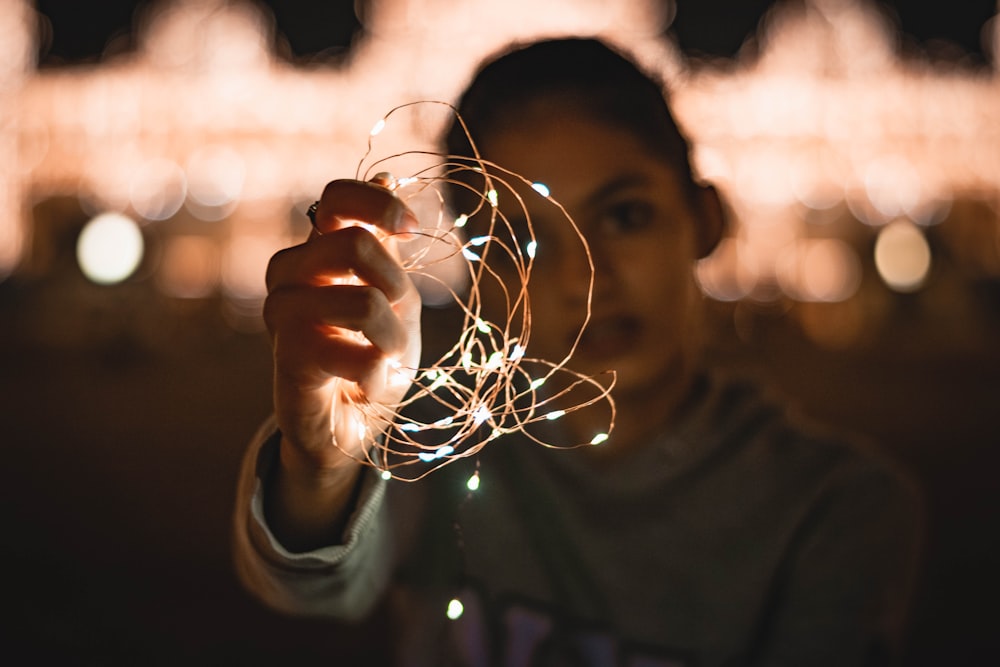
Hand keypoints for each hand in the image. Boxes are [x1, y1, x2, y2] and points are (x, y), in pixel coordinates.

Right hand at [263, 178, 420, 476]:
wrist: (346, 429)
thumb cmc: (370, 359)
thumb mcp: (392, 299)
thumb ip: (382, 249)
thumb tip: (382, 176)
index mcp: (319, 254)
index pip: (335, 198)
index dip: (376, 204)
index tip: (410, 231)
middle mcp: (292, 276)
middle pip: (354, 244)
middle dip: (397, 288)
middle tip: (400, 323)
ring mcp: (283, 316)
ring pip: (359, 300)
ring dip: (392, 338)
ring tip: (387, 362)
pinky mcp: (287, 360)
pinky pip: (348, 351)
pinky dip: (374, 373)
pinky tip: (367, 383)